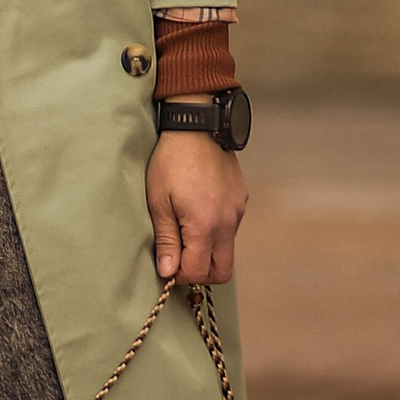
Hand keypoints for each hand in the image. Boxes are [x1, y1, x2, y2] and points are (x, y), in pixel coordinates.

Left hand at [148, 130, 244, 289]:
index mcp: (205, 225)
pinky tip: (198, 210)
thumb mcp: (159, 201)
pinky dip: (216, 231)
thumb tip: (168, 272)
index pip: (198, 273)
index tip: (167, 262)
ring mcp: (238, 211)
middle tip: (179, 257)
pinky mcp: (241, 199)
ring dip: (208, 250)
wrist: (198, 125)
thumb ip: (166, 240)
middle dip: (201, 273)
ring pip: (227, 249)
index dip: (180, 275)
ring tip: (185, 228)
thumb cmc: (171, 161)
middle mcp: (228, 222)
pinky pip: (231, 228)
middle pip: (223, 271)